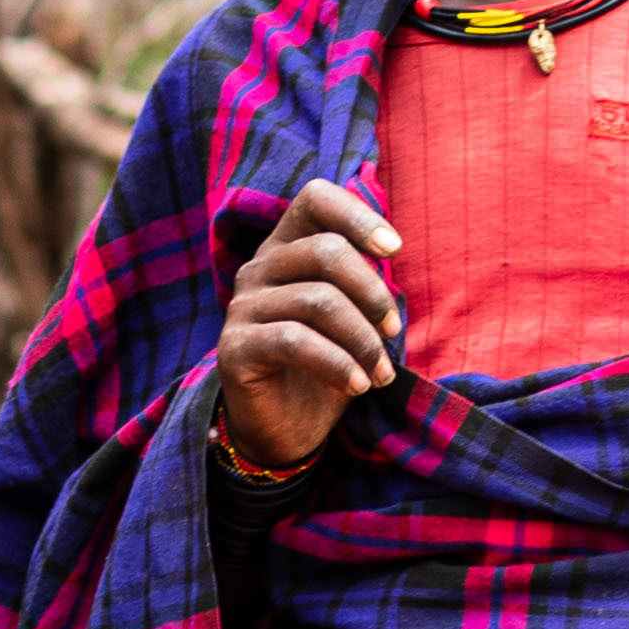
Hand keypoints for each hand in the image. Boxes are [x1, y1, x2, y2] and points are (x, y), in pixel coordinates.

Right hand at [214, 178, 405, 477]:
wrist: (286, 430)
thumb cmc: (326, 366)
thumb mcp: (353, 318)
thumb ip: (365, 282)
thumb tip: (392, 250)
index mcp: (288, 248)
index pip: (314, 199)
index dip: (358, 215)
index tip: (393, 251)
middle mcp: (259, 268)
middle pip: (326, 251)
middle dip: (373, 293)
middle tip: (393, 333)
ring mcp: (243, 306)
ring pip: (318, 301)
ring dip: (363, 340)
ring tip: (380, 373)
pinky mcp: (235, 347)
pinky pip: (295, 341)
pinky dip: (339, 364)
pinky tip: (358, 385)